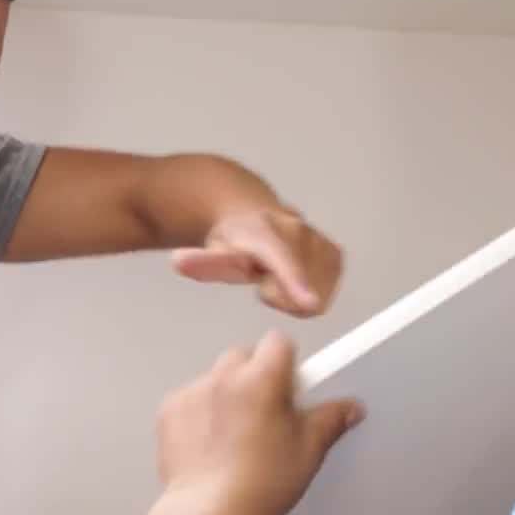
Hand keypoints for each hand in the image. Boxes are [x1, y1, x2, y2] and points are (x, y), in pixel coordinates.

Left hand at [154, 331, 363, 514]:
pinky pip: (190, 399)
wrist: (208, 514)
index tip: (290, 387)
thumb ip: (330, 420)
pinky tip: (211, 445)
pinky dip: (200, 413)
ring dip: (226, 394)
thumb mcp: (308, 452)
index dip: (287, 362)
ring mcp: (192, 392)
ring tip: (236, 435)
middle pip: (244, 357)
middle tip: (266, 413)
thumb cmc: (259, 485)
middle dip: (255, 376)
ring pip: (215, 378)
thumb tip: (348, 408)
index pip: (278, 342)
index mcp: (262, 378)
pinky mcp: (169, 411)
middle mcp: (224, 376)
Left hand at [171, 207, 342, 317]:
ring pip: (320, 292)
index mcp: (266, 232)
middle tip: (263, 280)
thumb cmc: (232, 238)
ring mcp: (319, 240)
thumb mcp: (212, 252)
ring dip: (297, 293)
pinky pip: (329, 289)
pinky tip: (294, 277)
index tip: (310, 303)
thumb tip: (179, 262)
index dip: (297, 282)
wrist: (249, 211)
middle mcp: (298, 230)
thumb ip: (201, 262)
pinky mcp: (334, 251)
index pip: (284, 260)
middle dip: (282, 295)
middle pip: (303, 290)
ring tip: (278, 277)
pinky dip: (313, 288)